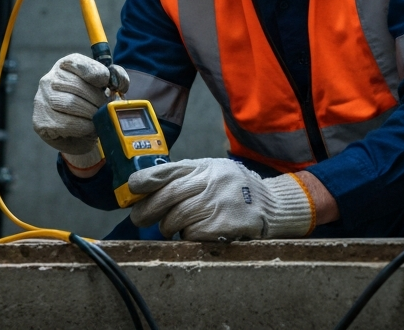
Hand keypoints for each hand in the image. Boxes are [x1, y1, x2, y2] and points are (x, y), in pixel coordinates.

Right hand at [32, 53, 129, 157]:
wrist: (78, 133)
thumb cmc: (91, 104)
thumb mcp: (105, 86)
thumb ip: (116, 77)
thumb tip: (119, 83)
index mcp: (66, 65)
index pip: (77, 63)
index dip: (96, 73)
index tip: (106, 84)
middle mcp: (49, 79)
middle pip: (76, 86)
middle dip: (97, 99)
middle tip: (105, 108)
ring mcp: (42, 100)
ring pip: (70, 104)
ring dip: (90, 114)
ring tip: (97, 118)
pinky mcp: (41, 121)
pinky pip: (64, 123)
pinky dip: (82, 127)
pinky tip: (87, 127)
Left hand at [128, 158, 314, 240]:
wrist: (272, 205)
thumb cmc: (236, 189)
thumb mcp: (214, 172)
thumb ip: (187, 176)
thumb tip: (148, 188)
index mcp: (205, 166)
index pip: (168, 169)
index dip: (145, 179)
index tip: (131, 188)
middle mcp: (211, 181)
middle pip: (168, 196)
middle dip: (148, 210)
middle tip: (138, 218)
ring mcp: (218, 202)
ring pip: (176, 218)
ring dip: (168, 226)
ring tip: (170, 228)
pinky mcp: (224, 224)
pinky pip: (192, 234)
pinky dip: (187, 236)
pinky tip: (194, 232)